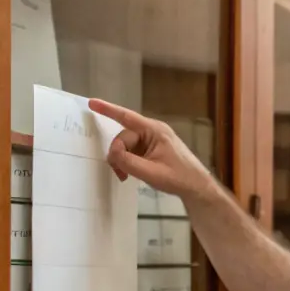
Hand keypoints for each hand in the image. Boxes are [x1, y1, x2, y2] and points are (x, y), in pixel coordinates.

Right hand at [88, 99, 214, 203]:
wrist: (197, 187)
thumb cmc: (178, 178)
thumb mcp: (150, 172)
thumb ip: (128, 162)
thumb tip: (113, 153)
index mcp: (154, 131)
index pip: (127, 117)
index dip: (108, 110)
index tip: (91, 103)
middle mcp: (153, 131)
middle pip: (124, 137)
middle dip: (118, 154)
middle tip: (120, 173)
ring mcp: (153, 140)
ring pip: (128, 146)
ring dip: (123, 160)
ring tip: (126, 176)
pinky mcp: (154, 149)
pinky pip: (134, 151)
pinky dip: (129, 161)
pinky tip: (131, 174)